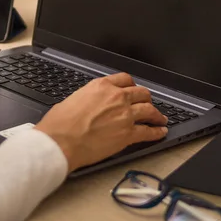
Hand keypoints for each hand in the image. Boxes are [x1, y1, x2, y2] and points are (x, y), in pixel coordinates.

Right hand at [35, 73, 167, 171]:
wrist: (61, 141)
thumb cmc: (60, 123)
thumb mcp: (73, 99)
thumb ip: (87, 98)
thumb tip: (88, 104)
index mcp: (101, 86)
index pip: (124, 79)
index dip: (132, 85)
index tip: (133, 89)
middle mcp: (116, 97)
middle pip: (141, 93)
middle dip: (146, 98)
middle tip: (148, 103)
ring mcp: (125, 115)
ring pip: (149, 110)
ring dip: (156, 114)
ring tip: (160, 118)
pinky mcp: (128, 134)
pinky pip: (148, 131)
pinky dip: (157, 132)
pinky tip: (160, 132)